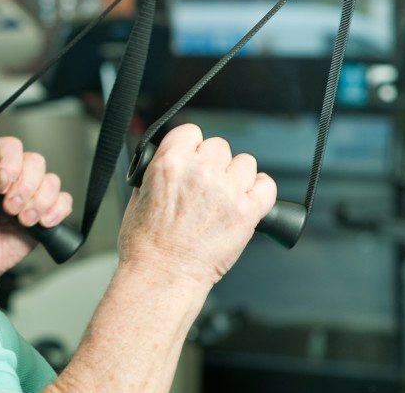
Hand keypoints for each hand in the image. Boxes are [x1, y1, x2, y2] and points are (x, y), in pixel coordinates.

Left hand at [0, 137, 72, 291]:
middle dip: (26, 187)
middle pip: (36, 162)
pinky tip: (42, 223)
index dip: (12, 162)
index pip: (10, 147)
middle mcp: (14, 175)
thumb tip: (2, 174)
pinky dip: (57, 211)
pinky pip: (64, 202)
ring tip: (23, 221)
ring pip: (52, 181)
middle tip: (9, 208)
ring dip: (40, 202)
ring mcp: (31, 193)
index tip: (5, 183)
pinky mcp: (45, 212)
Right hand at [119, 123, 276, 288]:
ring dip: (237, 175)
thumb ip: (157, 174)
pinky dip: (261, 190)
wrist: (162, 274)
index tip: (192, 156)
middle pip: (219, 145)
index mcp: (170, 163)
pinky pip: (267, 186)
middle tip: (207, 183)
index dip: (192, 145)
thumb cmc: (146, 244)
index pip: (190, 132)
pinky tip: (249, 198)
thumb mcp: (137, 197)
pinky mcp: (247, 212)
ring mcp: (226, 191)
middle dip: (213, 162)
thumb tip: (168, 166)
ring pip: (245, 162)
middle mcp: (201, 172)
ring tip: (227, 194)